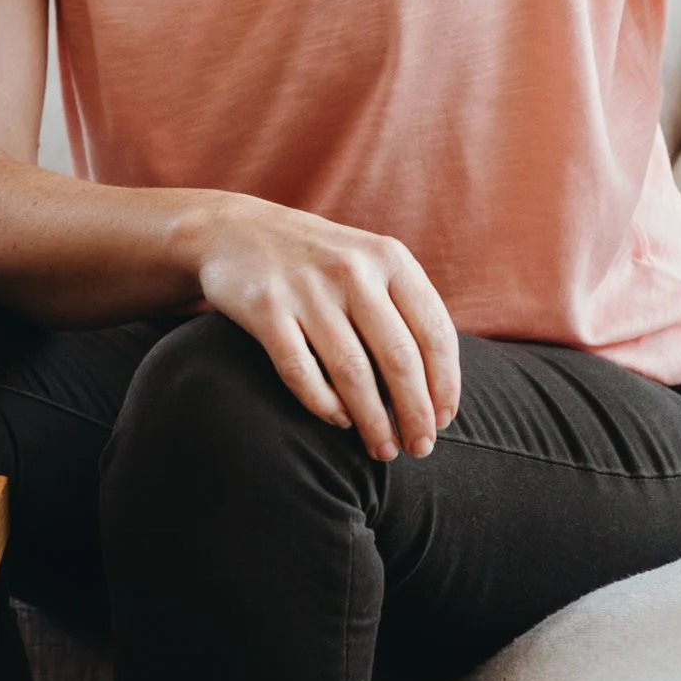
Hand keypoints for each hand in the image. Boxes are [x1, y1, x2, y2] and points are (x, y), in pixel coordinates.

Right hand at [191, 195, 460, 458]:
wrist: (236, 230)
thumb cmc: (319, 261)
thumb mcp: (370, 262)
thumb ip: (404, 309)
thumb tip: (436, 388)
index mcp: (390, 259)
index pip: (434, 332)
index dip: (445, 384)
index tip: (444, 421)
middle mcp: (353, 270)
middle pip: (398, 358)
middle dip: (415, 413)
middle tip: (420, 448)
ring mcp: (307, 289)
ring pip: (352, 372)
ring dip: (373, 420)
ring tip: (383, 449)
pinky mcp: (265, 308)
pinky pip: (300, 370)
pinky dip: (323, 403)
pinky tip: (338, 422)